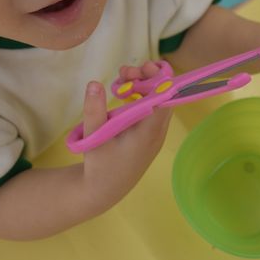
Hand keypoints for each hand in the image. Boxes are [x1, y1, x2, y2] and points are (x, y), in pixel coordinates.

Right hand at [79, 73, 171, 208]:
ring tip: (122, 78)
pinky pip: (152, 108)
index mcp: (149, 132)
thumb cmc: (100, 166)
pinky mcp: (149, 134)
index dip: (158, 79)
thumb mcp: (94, 138)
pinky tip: (124, 93)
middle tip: (124, 71)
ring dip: (143, 86)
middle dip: (147, 78)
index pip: (165, 99)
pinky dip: (141, 96)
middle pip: (163, 95)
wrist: (104, 190)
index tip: (140, 69)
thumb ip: (93, 111)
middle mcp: (157, 131)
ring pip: (158, 100)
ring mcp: (155, 133)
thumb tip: (94, 83)